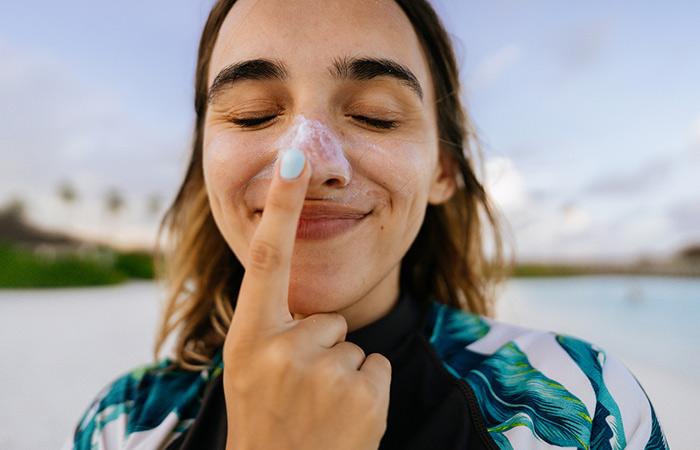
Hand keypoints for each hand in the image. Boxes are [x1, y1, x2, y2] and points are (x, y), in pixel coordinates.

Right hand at [223, 148, 391, 449]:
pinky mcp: (363, 393)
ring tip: (318, 408)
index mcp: (248, 337)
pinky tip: (342, 417)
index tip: (294, 157)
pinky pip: (375, 364)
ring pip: (353, 342)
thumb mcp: (247, 369)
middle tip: (300, 390)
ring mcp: (323, 372)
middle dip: (322, 346)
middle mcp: (280, 349)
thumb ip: (270, 325)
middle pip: (329, 316)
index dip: (280, 206)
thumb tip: (304, 297)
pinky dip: (366, 389)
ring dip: (343, 371)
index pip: (266, 259)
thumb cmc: (266, 419)